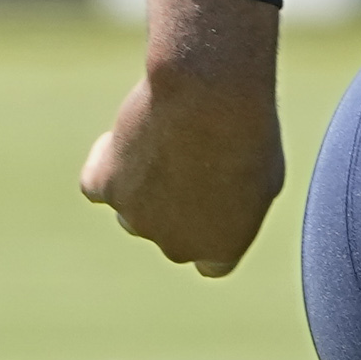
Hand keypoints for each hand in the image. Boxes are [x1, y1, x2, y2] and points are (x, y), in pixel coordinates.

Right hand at [82, 0, 286, 274]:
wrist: (210, 96)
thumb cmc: (248, 129)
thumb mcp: (264, 177)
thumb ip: (233, 206)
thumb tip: (210, 206)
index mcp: (221, 250)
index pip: (209, 263)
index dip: (209, 230)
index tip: (213, 201)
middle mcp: (175, 246)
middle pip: (168, 232)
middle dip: (176, 206)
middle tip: (191, 159)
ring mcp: (136, 220)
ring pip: (132, 210)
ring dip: (143, 186)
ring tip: (166, 140)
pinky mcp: (105, 186)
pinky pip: (96, 186)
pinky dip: (105, 166)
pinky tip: (123, 141)